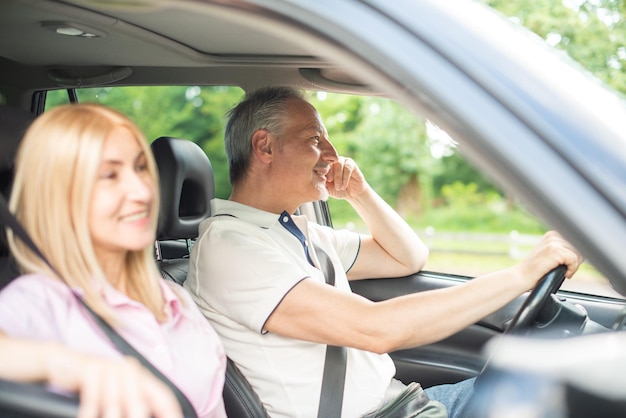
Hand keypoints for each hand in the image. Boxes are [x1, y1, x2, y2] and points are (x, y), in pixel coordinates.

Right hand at [47, 349, 182, 417]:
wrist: (63, 363)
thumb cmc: (93, 386)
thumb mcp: (117, 396)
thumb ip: (134, 406)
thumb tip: (142, 415)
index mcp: (141, 377)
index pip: (163, 397)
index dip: (170, 413)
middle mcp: (130, 370)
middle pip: (139, 403)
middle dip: (137, 417)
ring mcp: (111, 367)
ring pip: (116, 402)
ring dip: (111, 416)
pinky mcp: (91, 369)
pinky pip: (94, 396)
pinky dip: (90, 412)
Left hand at [325, 157, 367, 199]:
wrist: (352, 194)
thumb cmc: (338, 190)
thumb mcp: (327, 188)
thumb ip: (321, 183)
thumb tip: (313, 180)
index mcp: (325, 166)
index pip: (321, 163)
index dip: (321, 170)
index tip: (322, 180)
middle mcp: (333, 161)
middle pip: (329, 162)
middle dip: (329, 173)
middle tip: (329, 182)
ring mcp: (342, 161)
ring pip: (338, 164)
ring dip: (338, 177)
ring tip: (338, 187)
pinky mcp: (351, 163)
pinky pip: (347, 167)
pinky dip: (345, 177)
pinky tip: (344, 186)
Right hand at [517, 231, 582, 288]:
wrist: (521, 277)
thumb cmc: (536, 270)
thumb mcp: (550, 256)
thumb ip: (563, 250)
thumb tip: (584, 252)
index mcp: (553, 235)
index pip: (577, 241)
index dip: (578, 254)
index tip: (570, 264)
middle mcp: (553, 236)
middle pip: (580, 247)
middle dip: (577, 260)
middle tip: (567, 269)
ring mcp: (553, 243)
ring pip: (579, 253)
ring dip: (574, 266)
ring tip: (564, 271)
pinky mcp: (554, 251)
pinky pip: (574, 260)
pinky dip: (572, 269)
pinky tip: (564, 274)